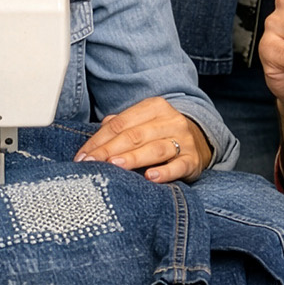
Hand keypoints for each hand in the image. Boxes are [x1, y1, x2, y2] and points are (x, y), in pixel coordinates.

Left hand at [74, 96, 210, 182]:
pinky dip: (165, 172)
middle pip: (134, 135)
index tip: (83, 155)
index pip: (120, 123)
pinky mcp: (193, 160)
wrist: (200, 139)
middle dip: (109, 150)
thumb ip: (120, 126)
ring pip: (155, 148)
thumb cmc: (161, 132)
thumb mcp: (143, 122)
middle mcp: (170, 121)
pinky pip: (179, 165)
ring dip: (133, 158)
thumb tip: (96, 135)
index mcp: (154, 107)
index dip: (99, 140)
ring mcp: (183, 140)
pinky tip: (151, 177)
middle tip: (92, 163)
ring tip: (115, 166)